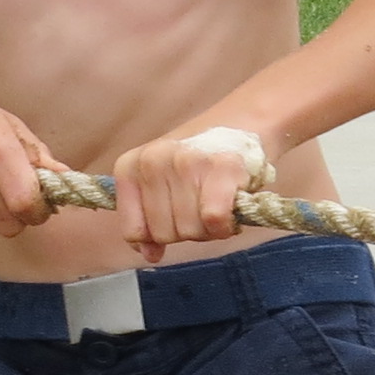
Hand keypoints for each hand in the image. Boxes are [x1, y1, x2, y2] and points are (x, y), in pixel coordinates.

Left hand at [112, 123, 270, 261]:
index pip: (134, 231)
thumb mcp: (161, 181)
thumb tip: (149, 255)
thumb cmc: (200, 156)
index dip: (158, 236)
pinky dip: (226, 225)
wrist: (244, 119)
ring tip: (219, 203)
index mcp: (130, 166)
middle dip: (188, 231)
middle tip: (204, 207)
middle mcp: (153, 161)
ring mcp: (186, 162)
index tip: (177, 217)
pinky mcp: (221, 167)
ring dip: (210, 229)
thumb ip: (148, 218)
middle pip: (165, 234)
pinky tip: (232, 211)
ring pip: (190, 231)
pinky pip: (214, 221)